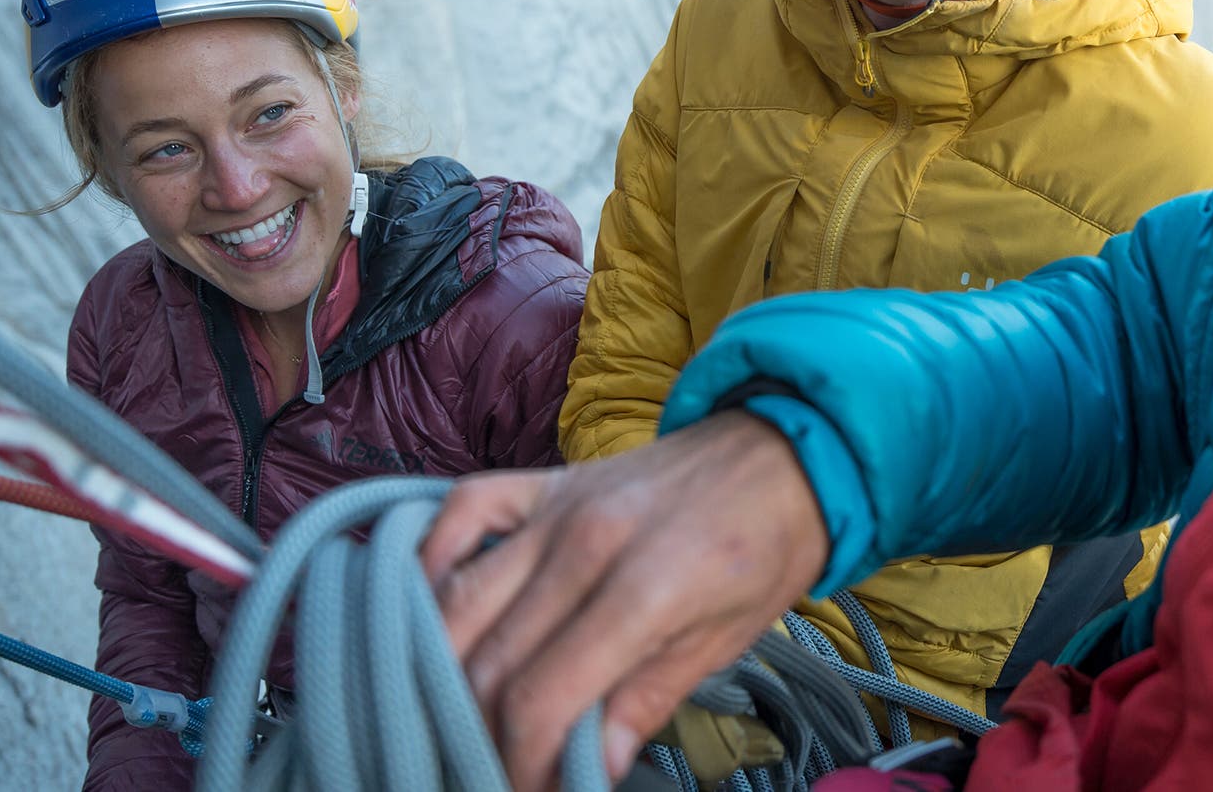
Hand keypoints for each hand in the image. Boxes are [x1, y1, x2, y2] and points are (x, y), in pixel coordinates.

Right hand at [421, 411, 830, 789]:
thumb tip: (590, 772)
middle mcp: (585, 544)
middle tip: (485, 764)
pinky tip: (428, 610)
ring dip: (438, 667)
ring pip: (457, 598)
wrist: (784, 455)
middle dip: (476, 730)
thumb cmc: (764, 549)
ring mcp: (557, 507)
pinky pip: (461, 509)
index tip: (525, 791)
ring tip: (450, 714)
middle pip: (489, 660)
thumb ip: (647, 701)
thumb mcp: (726, 640)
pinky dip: (430, 560)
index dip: (521, 762)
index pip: (544, 698)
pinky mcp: (544, 482)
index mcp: (643, 589)